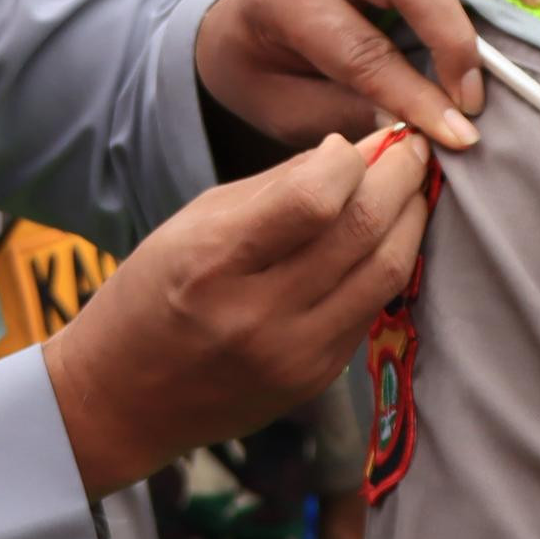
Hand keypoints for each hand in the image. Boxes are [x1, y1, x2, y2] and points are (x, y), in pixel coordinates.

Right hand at [46, 130, 438, 496]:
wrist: (124, 399)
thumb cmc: (153, 294)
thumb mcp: (194, 222)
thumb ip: (277, 188)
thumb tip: (355, 150)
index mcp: (213, 262)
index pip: (314, 197)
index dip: (352, 157)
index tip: (360, 139)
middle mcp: (257, 314)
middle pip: (362, 230)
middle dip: (401, 176)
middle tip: (414, 147)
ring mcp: (293, 354)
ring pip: (387, 272)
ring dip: (411, 219)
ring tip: (415, 187)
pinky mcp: (316, 378)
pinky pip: (373, 307)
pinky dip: (389, 263)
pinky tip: (390, 237)